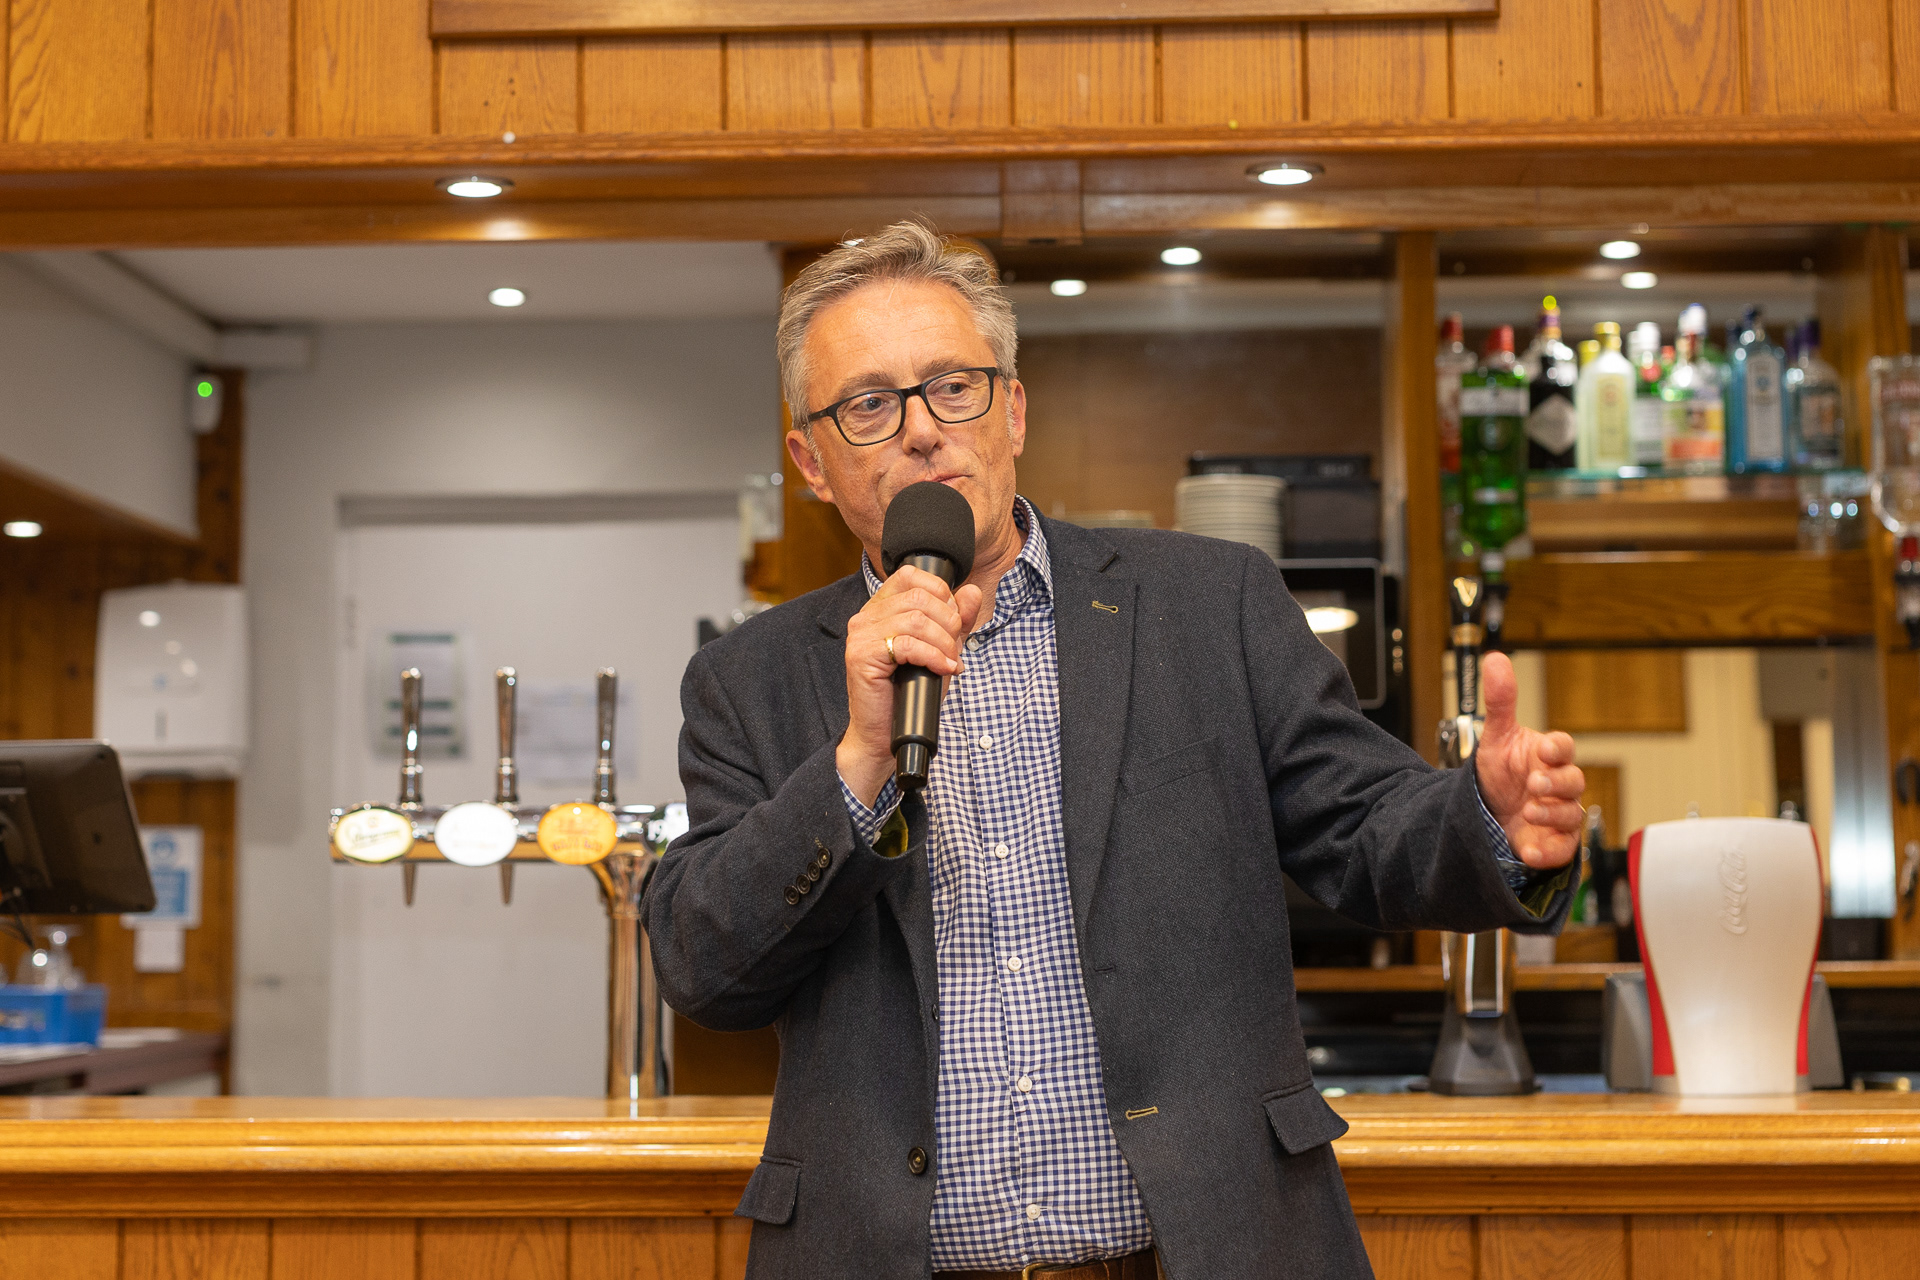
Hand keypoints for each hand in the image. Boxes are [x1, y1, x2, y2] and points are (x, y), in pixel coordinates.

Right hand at [838, 565, 982, 805]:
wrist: (885, 733)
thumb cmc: (909, 692)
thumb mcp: (940, 649)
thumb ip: (955, 620)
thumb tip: (971, 592)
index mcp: (880, 608)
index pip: (911, 575)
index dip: (941, 593)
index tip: (952, 623)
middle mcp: (866, 616)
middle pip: (919, 596)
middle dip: (948, 622)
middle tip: (954, 649)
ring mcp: (861, 635)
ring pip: (916, 619)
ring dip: (943, 643)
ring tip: (949, 662)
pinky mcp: (862, 656)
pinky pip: (907, 644)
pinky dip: (934, 657)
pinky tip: (943, 670)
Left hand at [1474, 652, 1585, 869]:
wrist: (1489, 814)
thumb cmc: (1501, 774)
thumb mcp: (1496, 738)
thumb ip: (1500, 701)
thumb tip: (1495, 659)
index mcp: (1548, 757)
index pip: (1563, 748)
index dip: (1558, 748)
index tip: (1545, 749)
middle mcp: (1558, 786)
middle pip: (1574, 782)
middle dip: (1557, 782)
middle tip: (1534, 783)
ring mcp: (1559, 815)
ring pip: (1570, 815)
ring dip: (1551, 814)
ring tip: (1528, 811)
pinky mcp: (1554, 844)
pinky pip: (1561, 850)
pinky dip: (1548, 852)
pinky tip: (1530, 851)